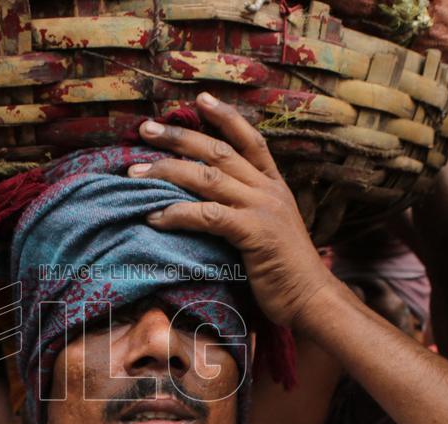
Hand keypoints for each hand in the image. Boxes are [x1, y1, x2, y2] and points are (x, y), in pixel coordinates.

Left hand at [127, 93, 340, 329]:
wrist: (312, 299)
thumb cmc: (285, 271)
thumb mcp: (269, 228)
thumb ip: (247, 209)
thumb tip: (211, 201)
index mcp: (275, 185)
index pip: (250, 139)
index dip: (225, 117)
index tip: (199, 99)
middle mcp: (269, 190)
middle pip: (219, 150)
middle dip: (179, 136)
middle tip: (145, 129)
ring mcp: (262, 209)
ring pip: (208, 177)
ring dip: (167, 171)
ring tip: (135, 172)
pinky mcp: (254, 234)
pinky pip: (208, 215)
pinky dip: (177, 213)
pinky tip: (154, 217)